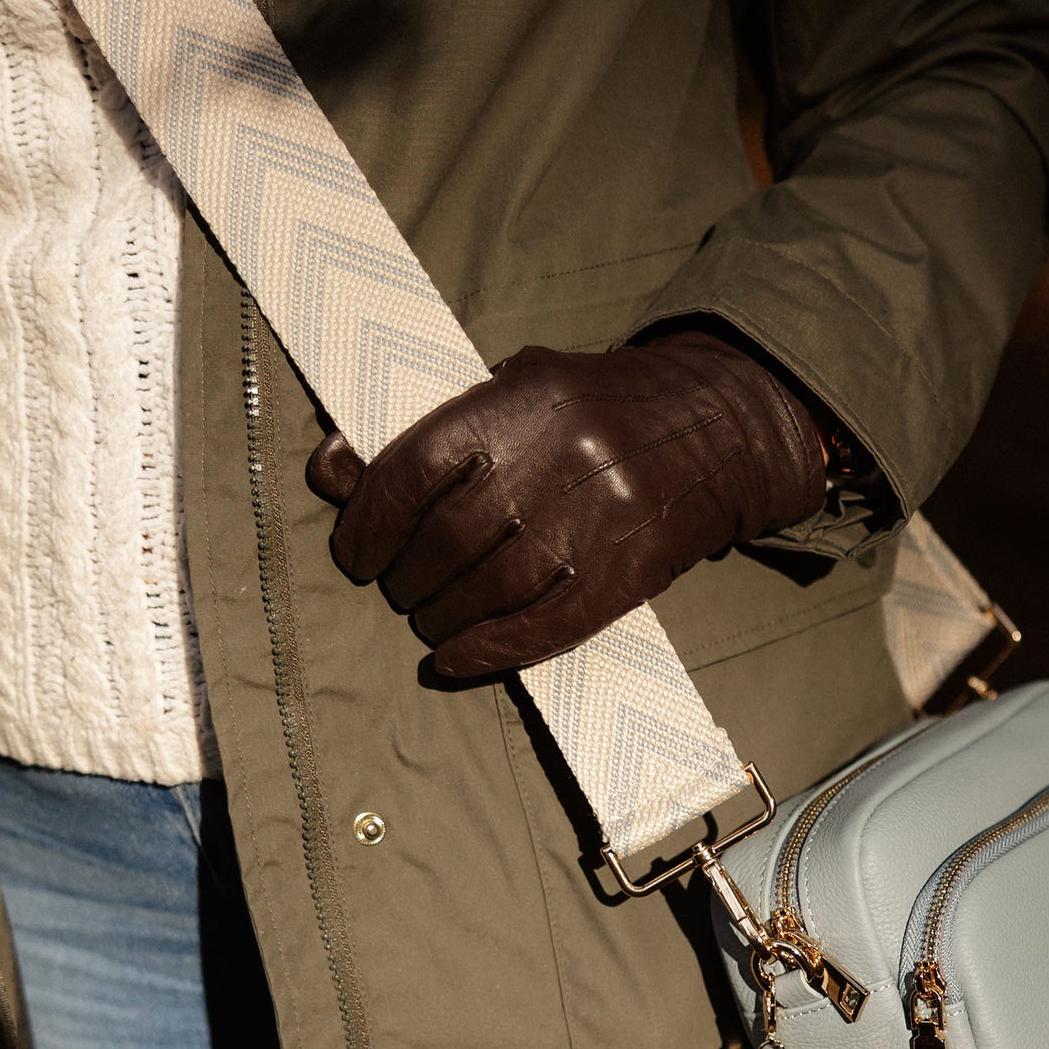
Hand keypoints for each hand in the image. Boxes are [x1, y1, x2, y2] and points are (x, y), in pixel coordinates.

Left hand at [307, 330, 825, 675]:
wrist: (716, 429)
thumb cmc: (596, 410)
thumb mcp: (514, 390)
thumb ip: (428, 428)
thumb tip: (332, 472)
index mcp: (522, 403)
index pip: (415, 470)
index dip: (369, 522)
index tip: (356, 555)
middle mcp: (559, 460)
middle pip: (449, 539)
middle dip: (408, 578)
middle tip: (402, 589)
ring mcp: (597, 521)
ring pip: (492, 589)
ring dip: (443, 617)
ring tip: (432, 620)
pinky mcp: (626, 573)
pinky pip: (546, 626)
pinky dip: (491, 650)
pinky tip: (456, 659)